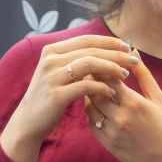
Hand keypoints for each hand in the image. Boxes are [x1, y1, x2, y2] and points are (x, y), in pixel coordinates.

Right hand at [0, 35, 137, 161]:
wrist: (28, 121)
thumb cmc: (51, 96)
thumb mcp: (59, 73)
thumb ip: (76, 60)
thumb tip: (105, 50)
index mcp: (52, 50)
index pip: (86, 40)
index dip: (109, 42)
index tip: (128, 47)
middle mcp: (50, 60)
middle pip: (91, 50)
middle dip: (116, 54)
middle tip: (134, 60)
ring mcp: (52, 77)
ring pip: (89, 64)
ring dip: (111, 68)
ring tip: (126, 75)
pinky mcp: (57, 95)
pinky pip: (86, 86)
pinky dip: (103, 87)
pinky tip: (113, 92)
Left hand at [83, 55, 161, 161]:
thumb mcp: (159, 98)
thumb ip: (143, 75)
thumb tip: (132, 52)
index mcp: (136, 104)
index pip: (109, 78)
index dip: (103, 68)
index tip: (103, 63)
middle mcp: (122, 117)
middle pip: (95, 91)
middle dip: (93, 80)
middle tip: (93, 73)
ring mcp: (112, 132)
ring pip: (89, 107)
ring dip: (90, 96)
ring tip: (95, 90)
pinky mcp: (107, 143)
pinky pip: (90, 123)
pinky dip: (91, 112)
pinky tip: (98, 108)